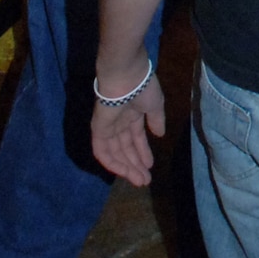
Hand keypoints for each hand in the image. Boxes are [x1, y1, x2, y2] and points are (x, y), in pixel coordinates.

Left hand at [90, 71, 165, 186]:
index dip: (142, 152)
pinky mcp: (98, 130)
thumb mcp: (155, 105)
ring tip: (140, 180)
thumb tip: (160, 134)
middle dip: (135, 164)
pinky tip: (124, 171)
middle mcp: (119, 123)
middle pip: (125, 149)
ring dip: (127, 167)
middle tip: (146, 180)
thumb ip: (157, 121)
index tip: (150, 166)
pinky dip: (112, 163)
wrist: (127, 77)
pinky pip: (103, 151)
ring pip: (116, 153)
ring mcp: (108, 127)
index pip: (135, 138)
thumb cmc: (142, 88)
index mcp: (132, 114)